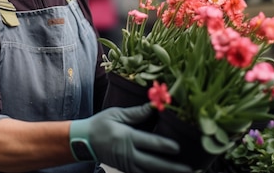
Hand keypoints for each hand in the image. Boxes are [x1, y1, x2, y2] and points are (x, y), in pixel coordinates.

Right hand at [69, 104, 191, 172]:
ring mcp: (127, 164)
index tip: (178, 148)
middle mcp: (128, 154)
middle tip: (189, 169)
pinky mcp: (126, 169)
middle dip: (172, 167)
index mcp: (126, 138)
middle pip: (154, 164)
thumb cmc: (100, 125)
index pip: (149, 143)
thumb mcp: (116, 114)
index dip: (165, 146)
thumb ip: (136, 113)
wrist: (84, 141)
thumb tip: (154, 106)